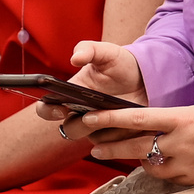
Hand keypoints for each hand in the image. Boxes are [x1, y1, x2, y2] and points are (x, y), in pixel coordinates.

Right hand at [34, 41, 149, 133]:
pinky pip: (114, 144)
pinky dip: (123, 133)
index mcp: (70, 95)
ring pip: (93, 138)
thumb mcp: (106, 52)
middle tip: (96, 113)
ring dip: (106, 128)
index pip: (46, 108)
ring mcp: (97, 128)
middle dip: (81, 124)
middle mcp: (79, 114)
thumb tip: (74, 58)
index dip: (47, 111)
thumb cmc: (120, 64)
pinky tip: (134, 119)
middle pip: (69, 129)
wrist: (146, 77)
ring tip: (122, 111)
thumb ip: (89, 50)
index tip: (61, 108)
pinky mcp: (115, 137)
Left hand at [77, 98, 193, 184]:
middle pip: (135, 144)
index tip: (90, 117)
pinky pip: (168, 176)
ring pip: (149, 164)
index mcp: (181, 118)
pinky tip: (158, 164)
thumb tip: (158, 125)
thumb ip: (176, 119)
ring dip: (135, 159)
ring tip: (124, 155)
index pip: (136, 118)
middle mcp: (180, 141)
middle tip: (94, 146)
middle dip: (111, 146)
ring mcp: (186, 163)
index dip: (109, 119)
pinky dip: (159, 170)